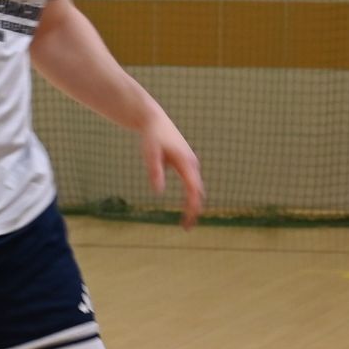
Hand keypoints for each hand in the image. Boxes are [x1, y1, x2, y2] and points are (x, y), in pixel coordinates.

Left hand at [140, 110, 205, 227]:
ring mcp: (192, 164)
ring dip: (194, 205)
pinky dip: (192, 198)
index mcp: (185, 163)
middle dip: (195, 210)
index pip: (193, 190)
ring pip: (198, 189)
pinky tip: (187, 207)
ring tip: (187, 222)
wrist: (155, 121)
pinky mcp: (188, 164)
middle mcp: (193, 165)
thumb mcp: (149, 154)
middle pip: (199, 192)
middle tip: (186, 228)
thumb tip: (158, 192)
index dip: (192, 207)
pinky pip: (194, 185)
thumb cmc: (151, 137)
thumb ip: (154, 171)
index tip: (187, 222)